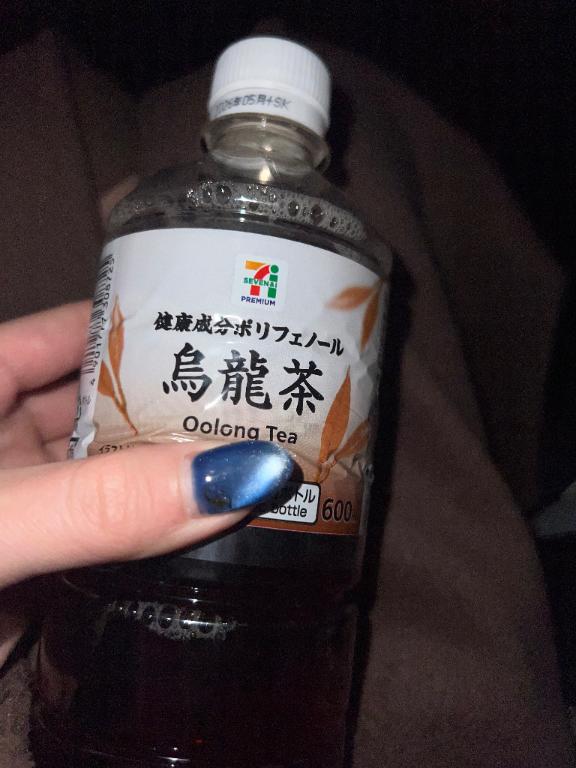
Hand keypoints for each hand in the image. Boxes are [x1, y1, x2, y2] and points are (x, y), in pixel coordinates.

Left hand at [0, 302, 291, 666]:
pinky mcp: (42, 562)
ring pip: (117, 470)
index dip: (154, 321)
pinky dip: (157, 526)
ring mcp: (28, 502)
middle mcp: (6, 436)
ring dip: (178, 468)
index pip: (79, 330)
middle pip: (111, 401)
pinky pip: (111, 529)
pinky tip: (215, 525)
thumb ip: (101, 504)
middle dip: (183, 399)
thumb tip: (246, 477)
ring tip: (265, 453)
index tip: (233, 322)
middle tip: (269, 394)